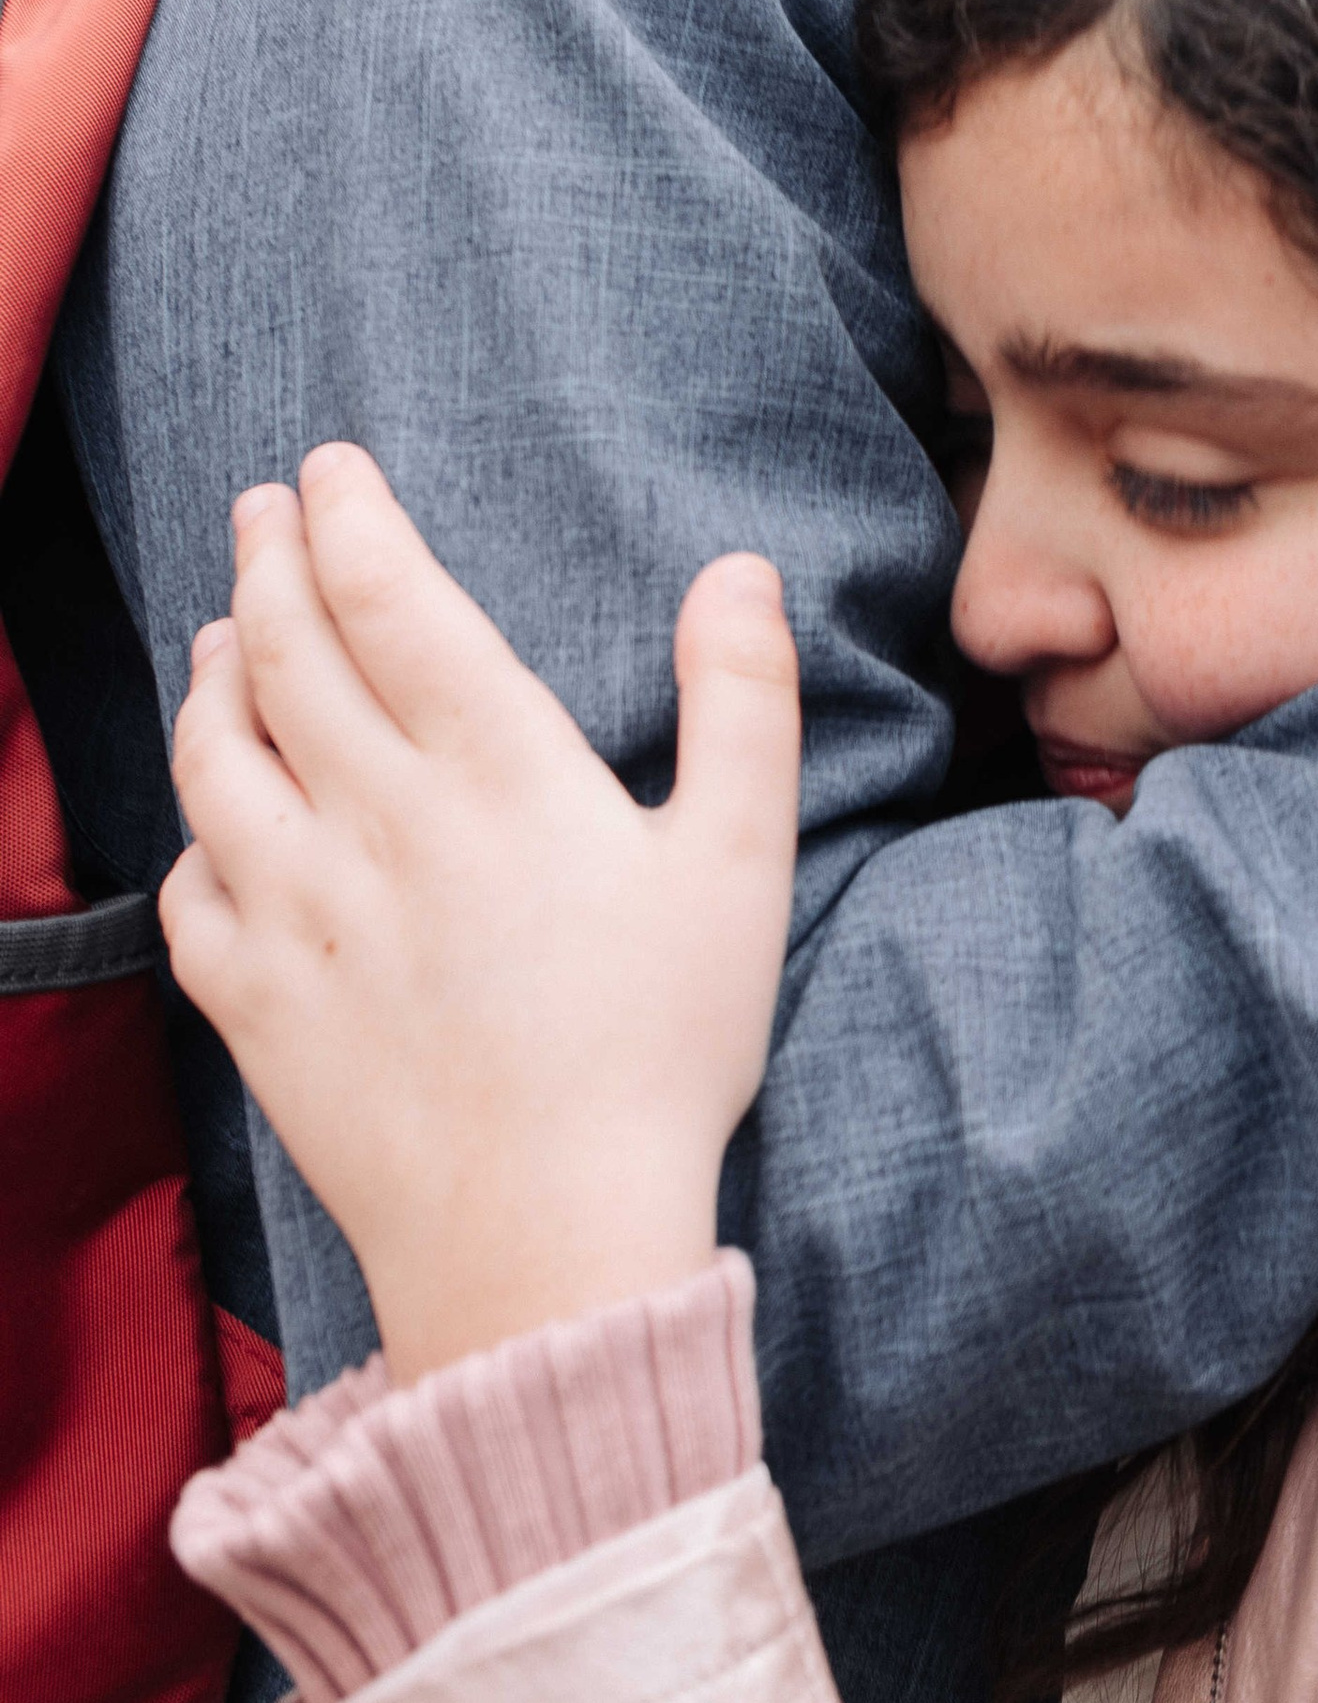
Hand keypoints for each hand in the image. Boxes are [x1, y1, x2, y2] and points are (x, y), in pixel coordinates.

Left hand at [161, 448, 800, 1383]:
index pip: (386, 598)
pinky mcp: (254, 1005)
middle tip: (261, 509)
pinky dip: (193, 830)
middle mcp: (375, 822)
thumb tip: (738, 570)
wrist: (547, 1236)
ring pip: (215, 755)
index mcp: (495, 771)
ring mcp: (298, 914)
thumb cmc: (662, 1050)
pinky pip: (189, 890)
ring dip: (213, 673)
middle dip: (264, 559)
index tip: (327, 466)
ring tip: (225, 631)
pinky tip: (215, 815)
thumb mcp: (741, 862)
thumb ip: (742, 702)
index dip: (346, 516)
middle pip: (283, 651)